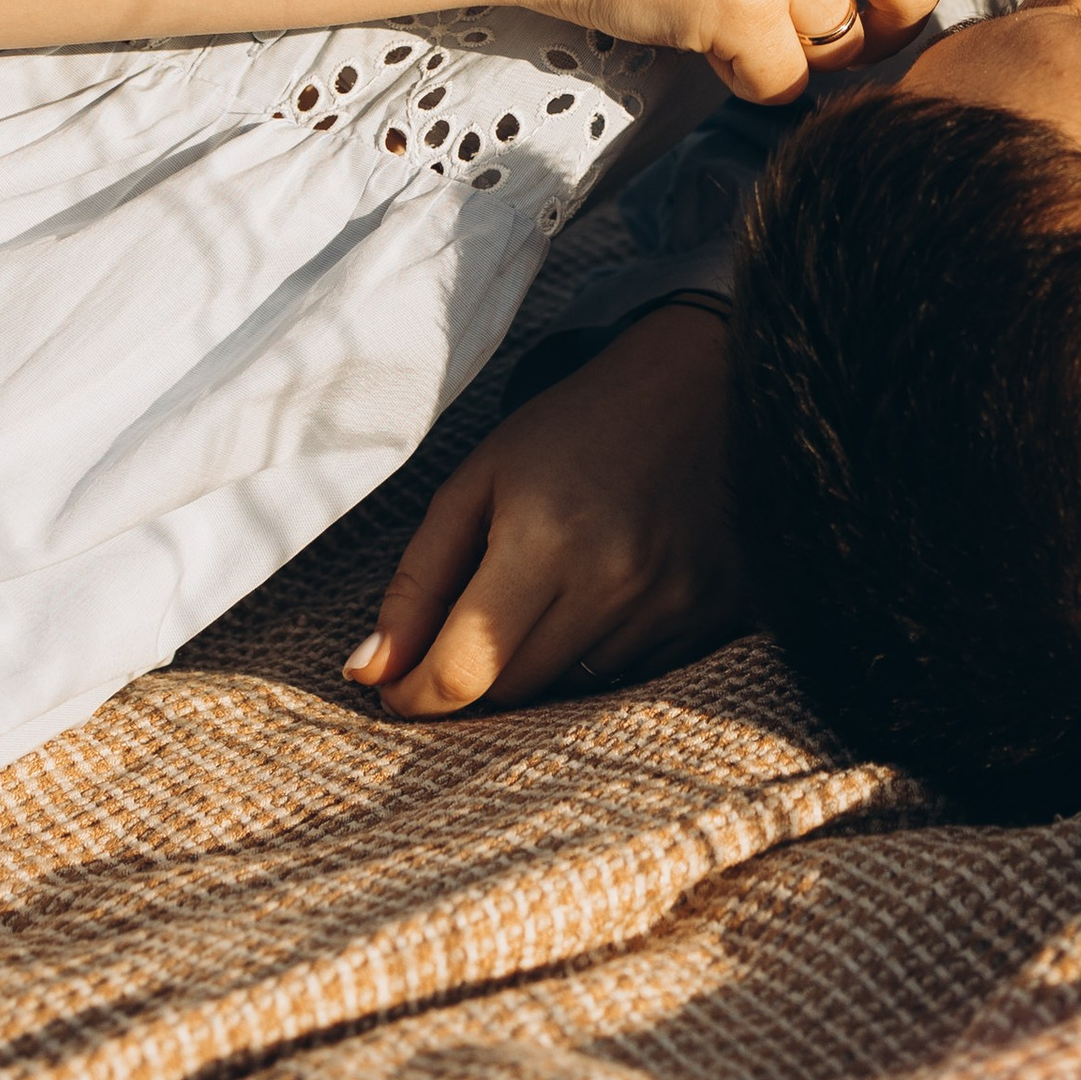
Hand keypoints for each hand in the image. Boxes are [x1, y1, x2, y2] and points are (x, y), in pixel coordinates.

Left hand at [344, 304, 740, 718]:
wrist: (697, 385)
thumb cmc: (574, 428)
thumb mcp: (477, 481)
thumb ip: (418, 581)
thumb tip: (368, 671)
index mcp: (542, 539)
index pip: (463, 670)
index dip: (415, 693)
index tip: (397, 686)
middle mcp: (612, 582)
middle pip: (515, 690)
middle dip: (480, 666)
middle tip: (482, 611)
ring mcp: (670, 603)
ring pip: (574, 688)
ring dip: (547, 655)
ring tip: (560, 581)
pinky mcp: (712, 613)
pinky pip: (636, 674)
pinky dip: (605, 649)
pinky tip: (612, 587)